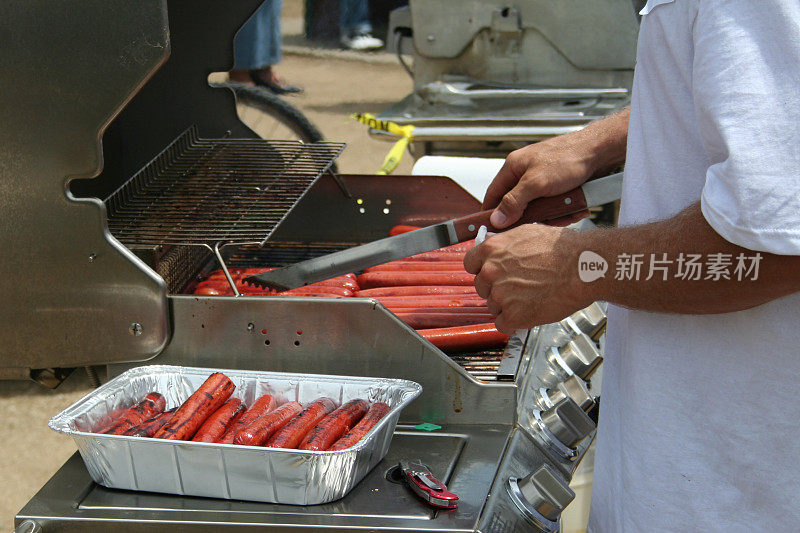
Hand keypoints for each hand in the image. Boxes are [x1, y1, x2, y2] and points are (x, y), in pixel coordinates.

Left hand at [463, 224, 591, 333]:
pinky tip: (528, 313)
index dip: (482, 270)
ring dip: (507, 306)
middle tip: (519, 287)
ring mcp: (500, 294)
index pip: (470, 264)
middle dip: (497, 288)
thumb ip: (503, 241)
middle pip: (482, 287)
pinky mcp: (513, 315)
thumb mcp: (527, 232)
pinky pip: (503, 325)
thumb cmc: (563, 249)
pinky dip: (514, 323)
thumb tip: (488, 240)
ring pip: (493, 306)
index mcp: (491, 249)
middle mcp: (491, 272)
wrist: (583, 267)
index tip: (492, 274)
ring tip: (530, 298)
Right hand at [483, 136, 597, 228]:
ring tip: (567, 211)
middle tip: (542, 222)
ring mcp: (543, 179)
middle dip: (533, 216)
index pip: (493, 194)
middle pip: (518, 204)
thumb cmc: (569, 157)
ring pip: (539, 207)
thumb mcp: (536, 183)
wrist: (601, 152)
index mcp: (514, 166)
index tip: (494, 230)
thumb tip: (496, 219)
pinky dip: (565, 210)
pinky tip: (576, 208)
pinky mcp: (558, 186)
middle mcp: (526, 172)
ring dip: (553, 214)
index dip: (492, 213)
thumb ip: (514, 202)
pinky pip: (555, 205)